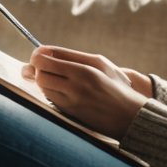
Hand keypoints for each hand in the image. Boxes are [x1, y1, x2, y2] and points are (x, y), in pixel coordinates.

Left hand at [21, 47, 149, 138]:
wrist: (128, 115)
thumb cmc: (115, 85)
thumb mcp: (99, 63)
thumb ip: (71, 56)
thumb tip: (44, 51)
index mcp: (84, 70)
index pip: (48, 59)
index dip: (38, 55)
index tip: (38, 54)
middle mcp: (76, 86)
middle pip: (40, 72)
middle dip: (37, 67)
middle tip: (43, 65)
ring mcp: (71, 101)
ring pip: (42, 86)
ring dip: (43, 80)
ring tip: (55, 77)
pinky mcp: (68, 112)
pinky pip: (49, 98)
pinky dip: (50, 91)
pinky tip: (61, 89)